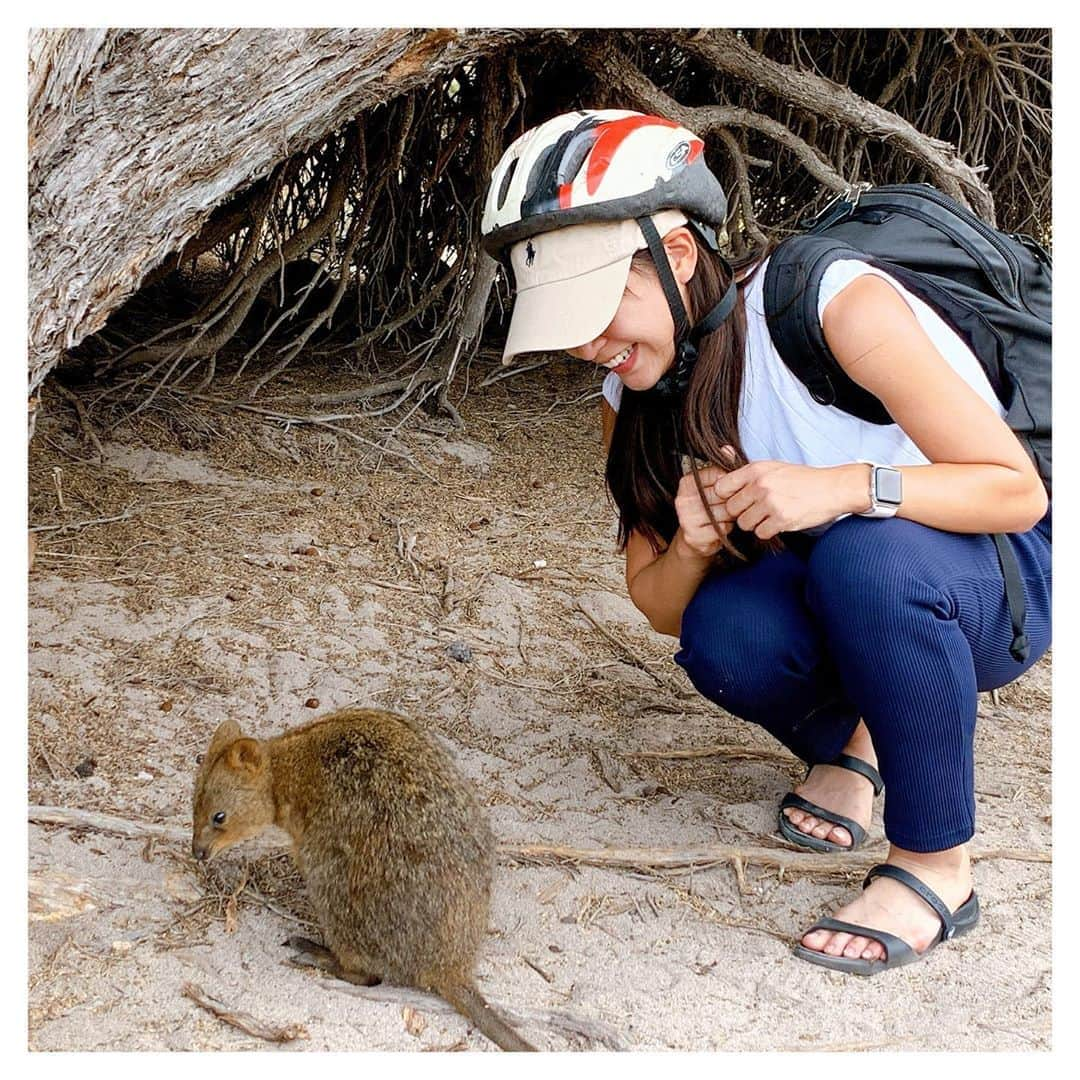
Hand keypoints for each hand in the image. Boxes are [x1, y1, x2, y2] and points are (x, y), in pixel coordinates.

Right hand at [673, 463, 734, 558]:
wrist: (694, 539)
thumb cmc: (707, 509)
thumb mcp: (713, 486)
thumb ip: (721, 467)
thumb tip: (728, 449)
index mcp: (686, 483)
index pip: (718, 476)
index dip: (730, 485)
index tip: (731, 491)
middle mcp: (682, 500)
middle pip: (722, 496)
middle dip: (732, 502)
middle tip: (730, 506)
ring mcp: (686, 518)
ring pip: (723, 513)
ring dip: (731, 516)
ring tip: (725, 517)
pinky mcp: (693, 536)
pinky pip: (721, 529)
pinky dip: (726, 529)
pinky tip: (721, 528)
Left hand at [714, 458, 864, 539]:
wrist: (832, 488)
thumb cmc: (802, 478)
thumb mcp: (774, 466)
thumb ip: (748, 469)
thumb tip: (723, 451)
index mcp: (756, 469)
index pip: (721, 487)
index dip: (725, 497)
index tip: (736, 499)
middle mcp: (761, 485)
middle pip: (731, 509)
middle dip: (741, 512)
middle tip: (756, 510)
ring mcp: (771, 502)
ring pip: (744, 523)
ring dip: (755, 523)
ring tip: (769, 515)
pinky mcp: (782, 519)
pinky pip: (761, 533)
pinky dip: (768, 531)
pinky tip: (778, 522)